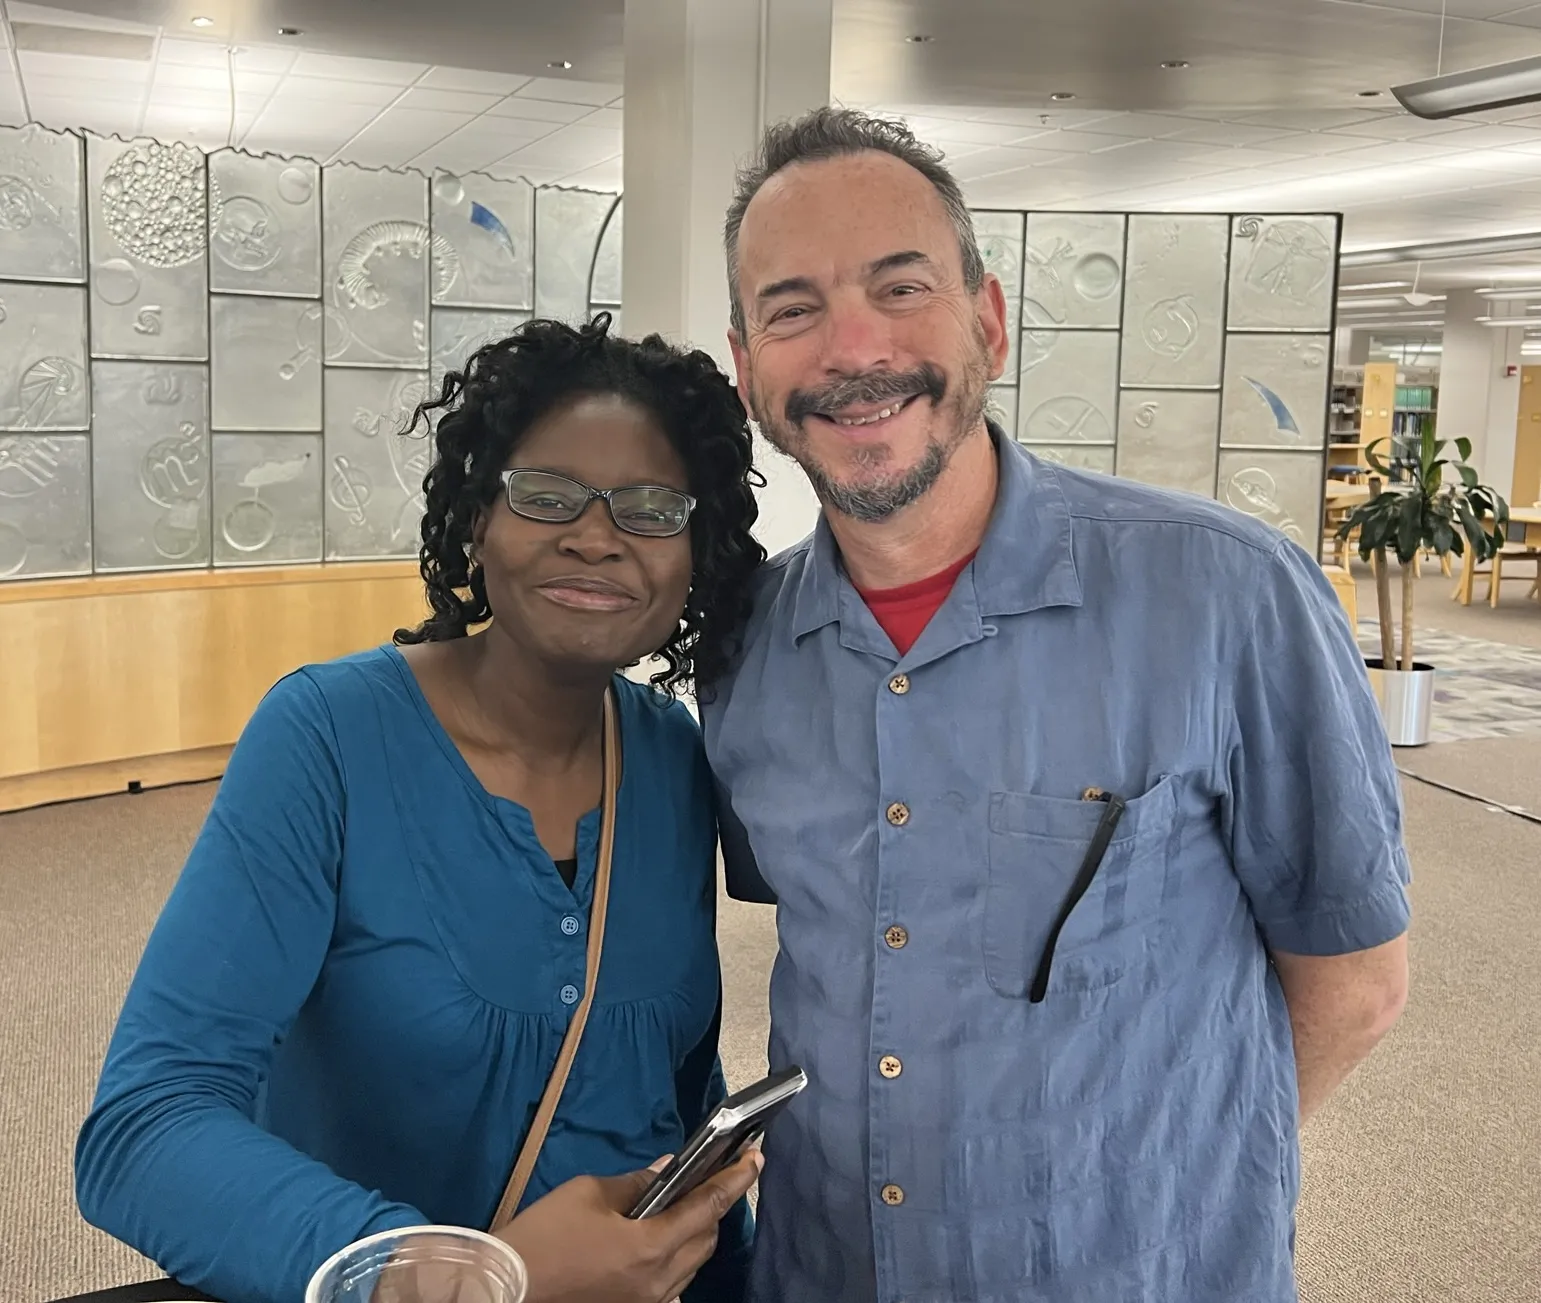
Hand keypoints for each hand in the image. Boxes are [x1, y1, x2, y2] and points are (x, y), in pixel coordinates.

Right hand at [495, 1149, 761, 1302]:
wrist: (507, 1289)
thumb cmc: (544, 1236)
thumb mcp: (590, 1194)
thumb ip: (637, 1183)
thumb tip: (668, 1170)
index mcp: (652, 1247)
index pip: (708, 1206)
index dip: (736, 1179)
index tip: (756, 1158)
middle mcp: (660, 1282)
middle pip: (706, 1239)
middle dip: (713, 1206)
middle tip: (710, 1176)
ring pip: (691, 1264)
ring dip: (695, 1234)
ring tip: (683, 1206)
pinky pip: (670, 1285)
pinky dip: (673, 1260)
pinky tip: (656, 1243)